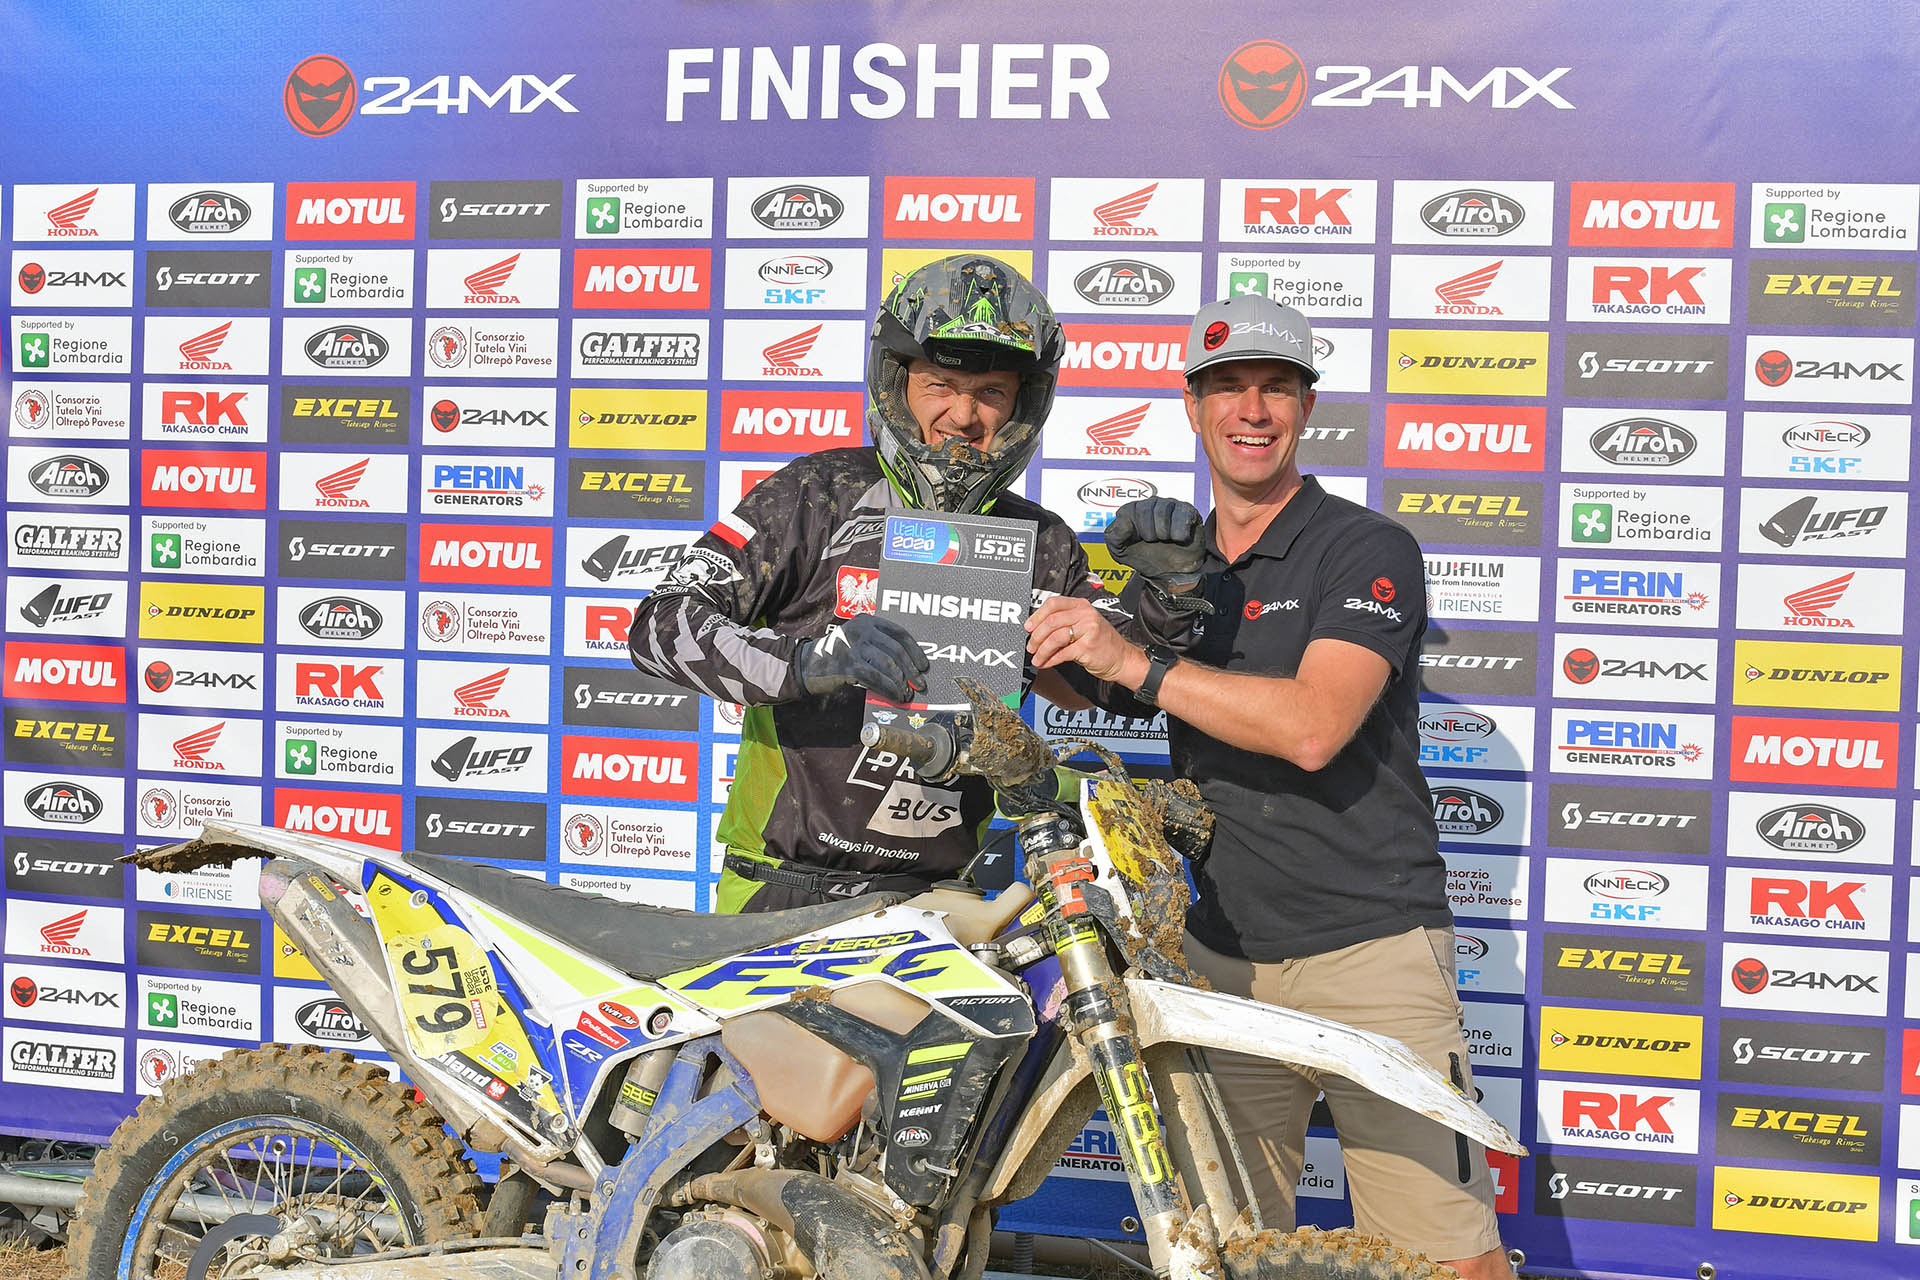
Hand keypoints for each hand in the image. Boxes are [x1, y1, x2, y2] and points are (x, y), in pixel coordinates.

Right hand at [796, 616, 929, 702]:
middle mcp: (861, 630)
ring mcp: (853, 647)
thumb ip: (878, 646)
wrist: (807, 664)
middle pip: (896, 650)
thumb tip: (909, 666)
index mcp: (867, 621)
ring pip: (888, 666)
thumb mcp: (858, 641)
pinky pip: (876, 679)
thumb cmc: (838, 656)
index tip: (924, 665)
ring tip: (907, 693)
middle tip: (920, 684)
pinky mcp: (847, 665)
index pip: (899, 633)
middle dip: (911, 670)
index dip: (915, 650)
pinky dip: (889, 689)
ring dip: (901, 683)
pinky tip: (896, 696)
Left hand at [1026, 595, 1139, 684]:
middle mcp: (1086, 614)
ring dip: (1041, 650)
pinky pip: (1062, 653)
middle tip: (1030, 646)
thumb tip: (1036, 629)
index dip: (1037, 616)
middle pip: (1051, 621)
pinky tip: (1046, 663)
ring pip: (1054, 637)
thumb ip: (1064, 622)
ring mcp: (1088, 630)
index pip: (1053, 604)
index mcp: (1082, 605)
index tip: (1028, 627)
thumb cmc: (1100, 643)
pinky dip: (1050, 659)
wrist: (1122, 659)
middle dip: (1036, 636)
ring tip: (1036, 658)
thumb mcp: (1084, 625)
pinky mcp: (1087, 647)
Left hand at [1106, 498, 1206, 591]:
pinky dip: (1180, 532)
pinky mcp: (1188, 511)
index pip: (1129, 510)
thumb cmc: (1145, 558)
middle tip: (1155, 542)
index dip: (1135, 529)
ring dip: (1164, 533)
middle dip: (1150, 532)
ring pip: (1164, 509)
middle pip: (1147, 508)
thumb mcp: (1120, 551)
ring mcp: (1170, 505)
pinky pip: (1183, 514)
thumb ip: (1113, 535)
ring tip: (1166, 540)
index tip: (1140, 540)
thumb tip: (1123, 520)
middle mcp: (1151, 504)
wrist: (1169, 573)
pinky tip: (1179, 539)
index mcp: (1132, 510)